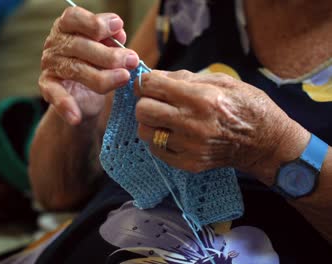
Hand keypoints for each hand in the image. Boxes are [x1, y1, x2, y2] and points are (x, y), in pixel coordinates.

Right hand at [39, 6, 139, 124]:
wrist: (83, 94)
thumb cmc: (96, 62)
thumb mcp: (106, 48)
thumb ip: (112, 39)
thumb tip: (119, 33)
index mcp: (67, 27)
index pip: (74, 18)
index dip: (94, 22)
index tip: (118, 27)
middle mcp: (55, 43)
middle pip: (79, 46)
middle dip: (109, 54)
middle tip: (132, 60)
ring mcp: (50, 65)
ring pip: (75, 70)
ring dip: (102, 77)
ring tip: (123, 78)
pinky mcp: (48, 87)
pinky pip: (55, 95)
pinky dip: (65, 106)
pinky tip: (76, 117)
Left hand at [134, 70, 308, 179]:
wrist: (267, 142)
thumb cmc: (247, 106)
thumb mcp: (221, 81)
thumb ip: (184, 78)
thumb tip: (153, 75)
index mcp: (200, 98)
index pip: (151, 86)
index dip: (144, 82)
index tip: (148, 84)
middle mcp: (192, 123)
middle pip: (142, 110)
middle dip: (145, 102)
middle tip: (156, 101)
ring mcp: (190, 147)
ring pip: (145, 132)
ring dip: (151, 123)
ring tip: (166, 119)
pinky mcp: (190, 163)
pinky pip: (157, 150)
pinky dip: (160, 140)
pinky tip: (175, 134)